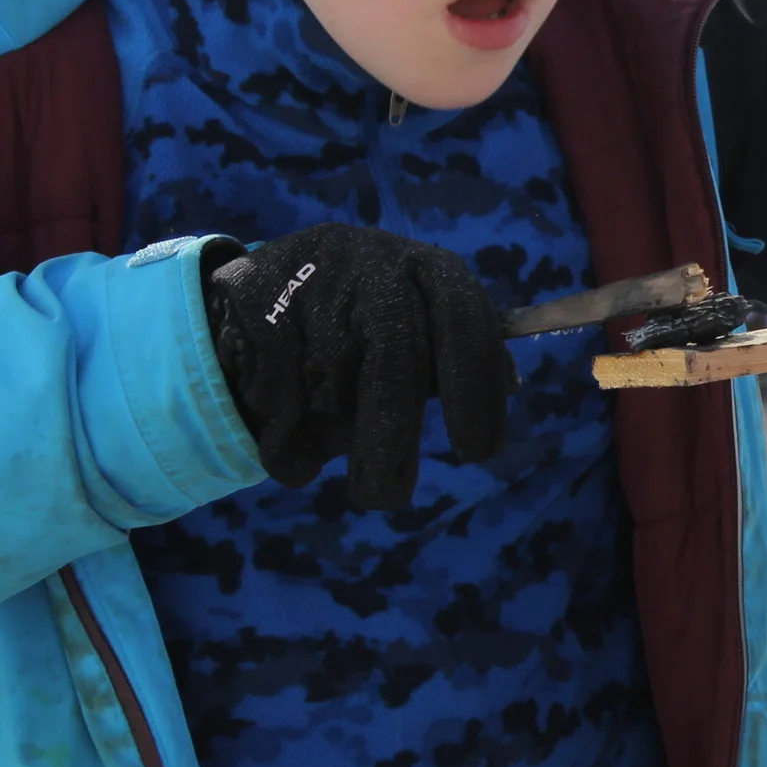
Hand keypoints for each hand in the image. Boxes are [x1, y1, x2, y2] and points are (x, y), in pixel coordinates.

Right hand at [202, 223, 513, 509]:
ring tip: (325, 418)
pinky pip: (278, 401)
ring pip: (332, 390)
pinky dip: (286, 437)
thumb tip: (509, 387)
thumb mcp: (422, 315)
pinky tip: (287, 416)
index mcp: (427, 269)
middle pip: (395, 365)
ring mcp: (314, 287)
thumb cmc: (367, 312)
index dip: (475, 391)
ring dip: (330, 430)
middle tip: (388, 497)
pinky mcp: (258, 307)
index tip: (477, 451)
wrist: (268, 280)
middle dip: (392, 440)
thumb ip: (461, 350)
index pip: (466, 324)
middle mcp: (375, 270)